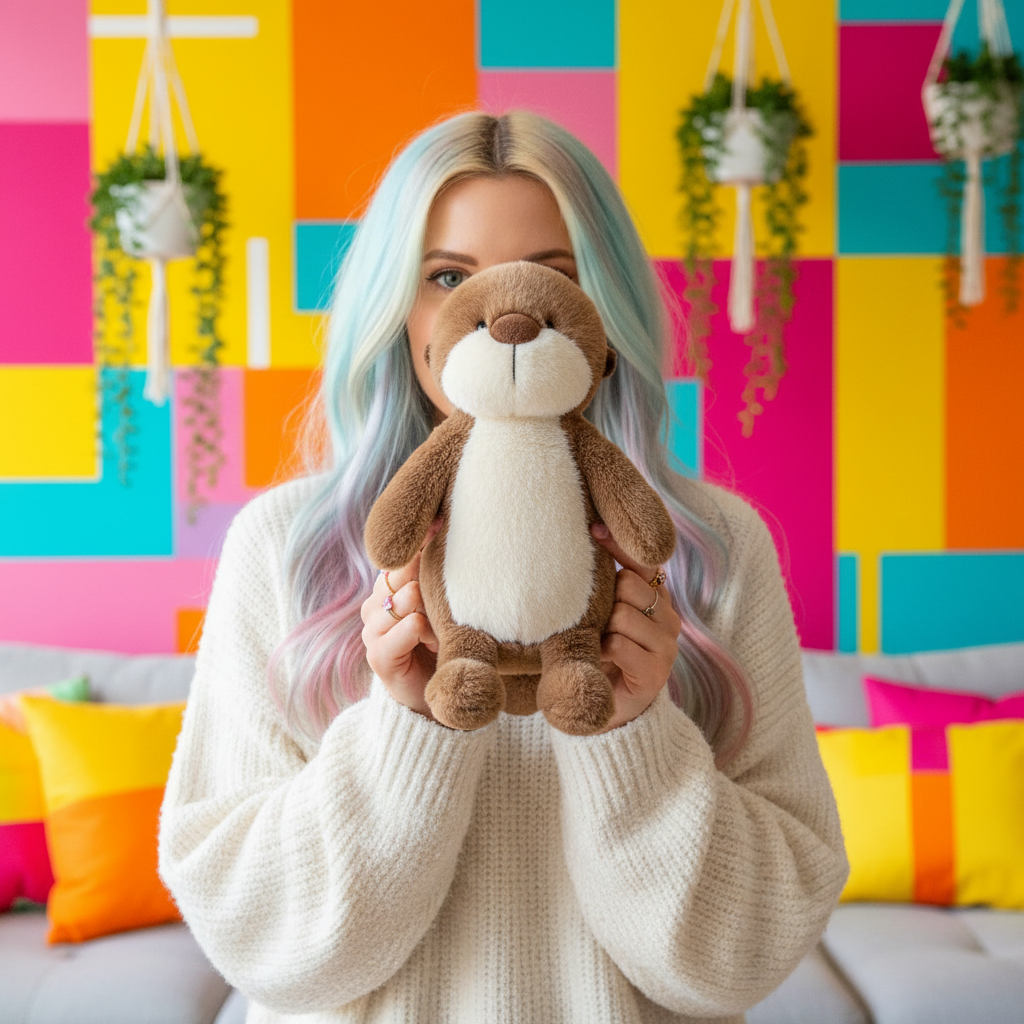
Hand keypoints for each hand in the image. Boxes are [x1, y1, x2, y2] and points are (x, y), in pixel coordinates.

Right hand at [360, 520, 441, 718]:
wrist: (437, 695)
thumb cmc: (445, 644)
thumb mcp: (444, 606)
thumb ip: (438, 576)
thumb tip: (444, 524)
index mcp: (391, 587)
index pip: (399, 556)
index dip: (420, 542)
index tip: (443, 521)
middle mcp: (376, 604)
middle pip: (396, 575)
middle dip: (424, 582)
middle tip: (444, 602)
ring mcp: (373, 630)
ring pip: (397, 601)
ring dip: (425, 611)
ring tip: (441, 630)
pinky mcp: (378, 656)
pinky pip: (397, 632)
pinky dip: (416, 631)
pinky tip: (431, 639)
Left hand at [590, 522, 680, 731]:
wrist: (607, 709)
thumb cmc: (600, 653)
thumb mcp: (602, 614)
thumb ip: (604, 585)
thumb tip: (587, 535)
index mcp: (656, 597)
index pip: (644, 560)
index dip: (620, 543)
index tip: (593, 529)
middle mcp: (668, 617)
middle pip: (628, 584)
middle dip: (605, 598)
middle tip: (597, 621)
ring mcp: (666, 645)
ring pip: (622, 614)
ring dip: (600, 629)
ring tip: (597, 644)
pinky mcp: (656, 672)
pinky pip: (619, 644)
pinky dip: (601, 651)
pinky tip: (600, 661)